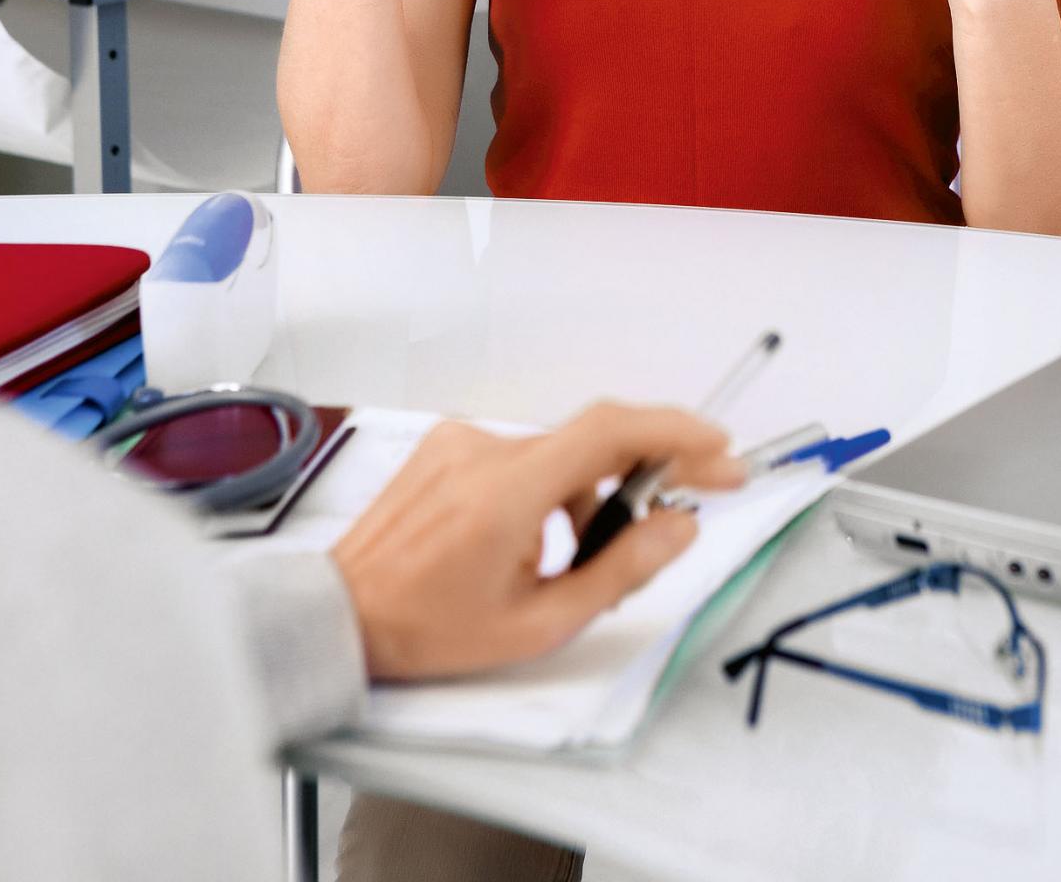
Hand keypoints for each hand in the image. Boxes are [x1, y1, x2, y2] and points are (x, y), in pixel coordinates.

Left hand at [331, 403, 746, 680]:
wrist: (342, 614)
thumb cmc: (429, 630)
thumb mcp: (538, 624)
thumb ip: (620, 572)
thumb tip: (680, 528)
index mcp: (508, 491)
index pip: (610, 431)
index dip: (674, 432)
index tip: (718, 449)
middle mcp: (486, 449)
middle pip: (592, 441)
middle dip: (645, 471)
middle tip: (687, 502)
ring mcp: (463, 441)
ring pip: (558, 455)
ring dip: (587, 495)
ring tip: (579, 559)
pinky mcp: (448, 444)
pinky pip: (522, 456)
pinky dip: (546, 490)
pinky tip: (534, 541)